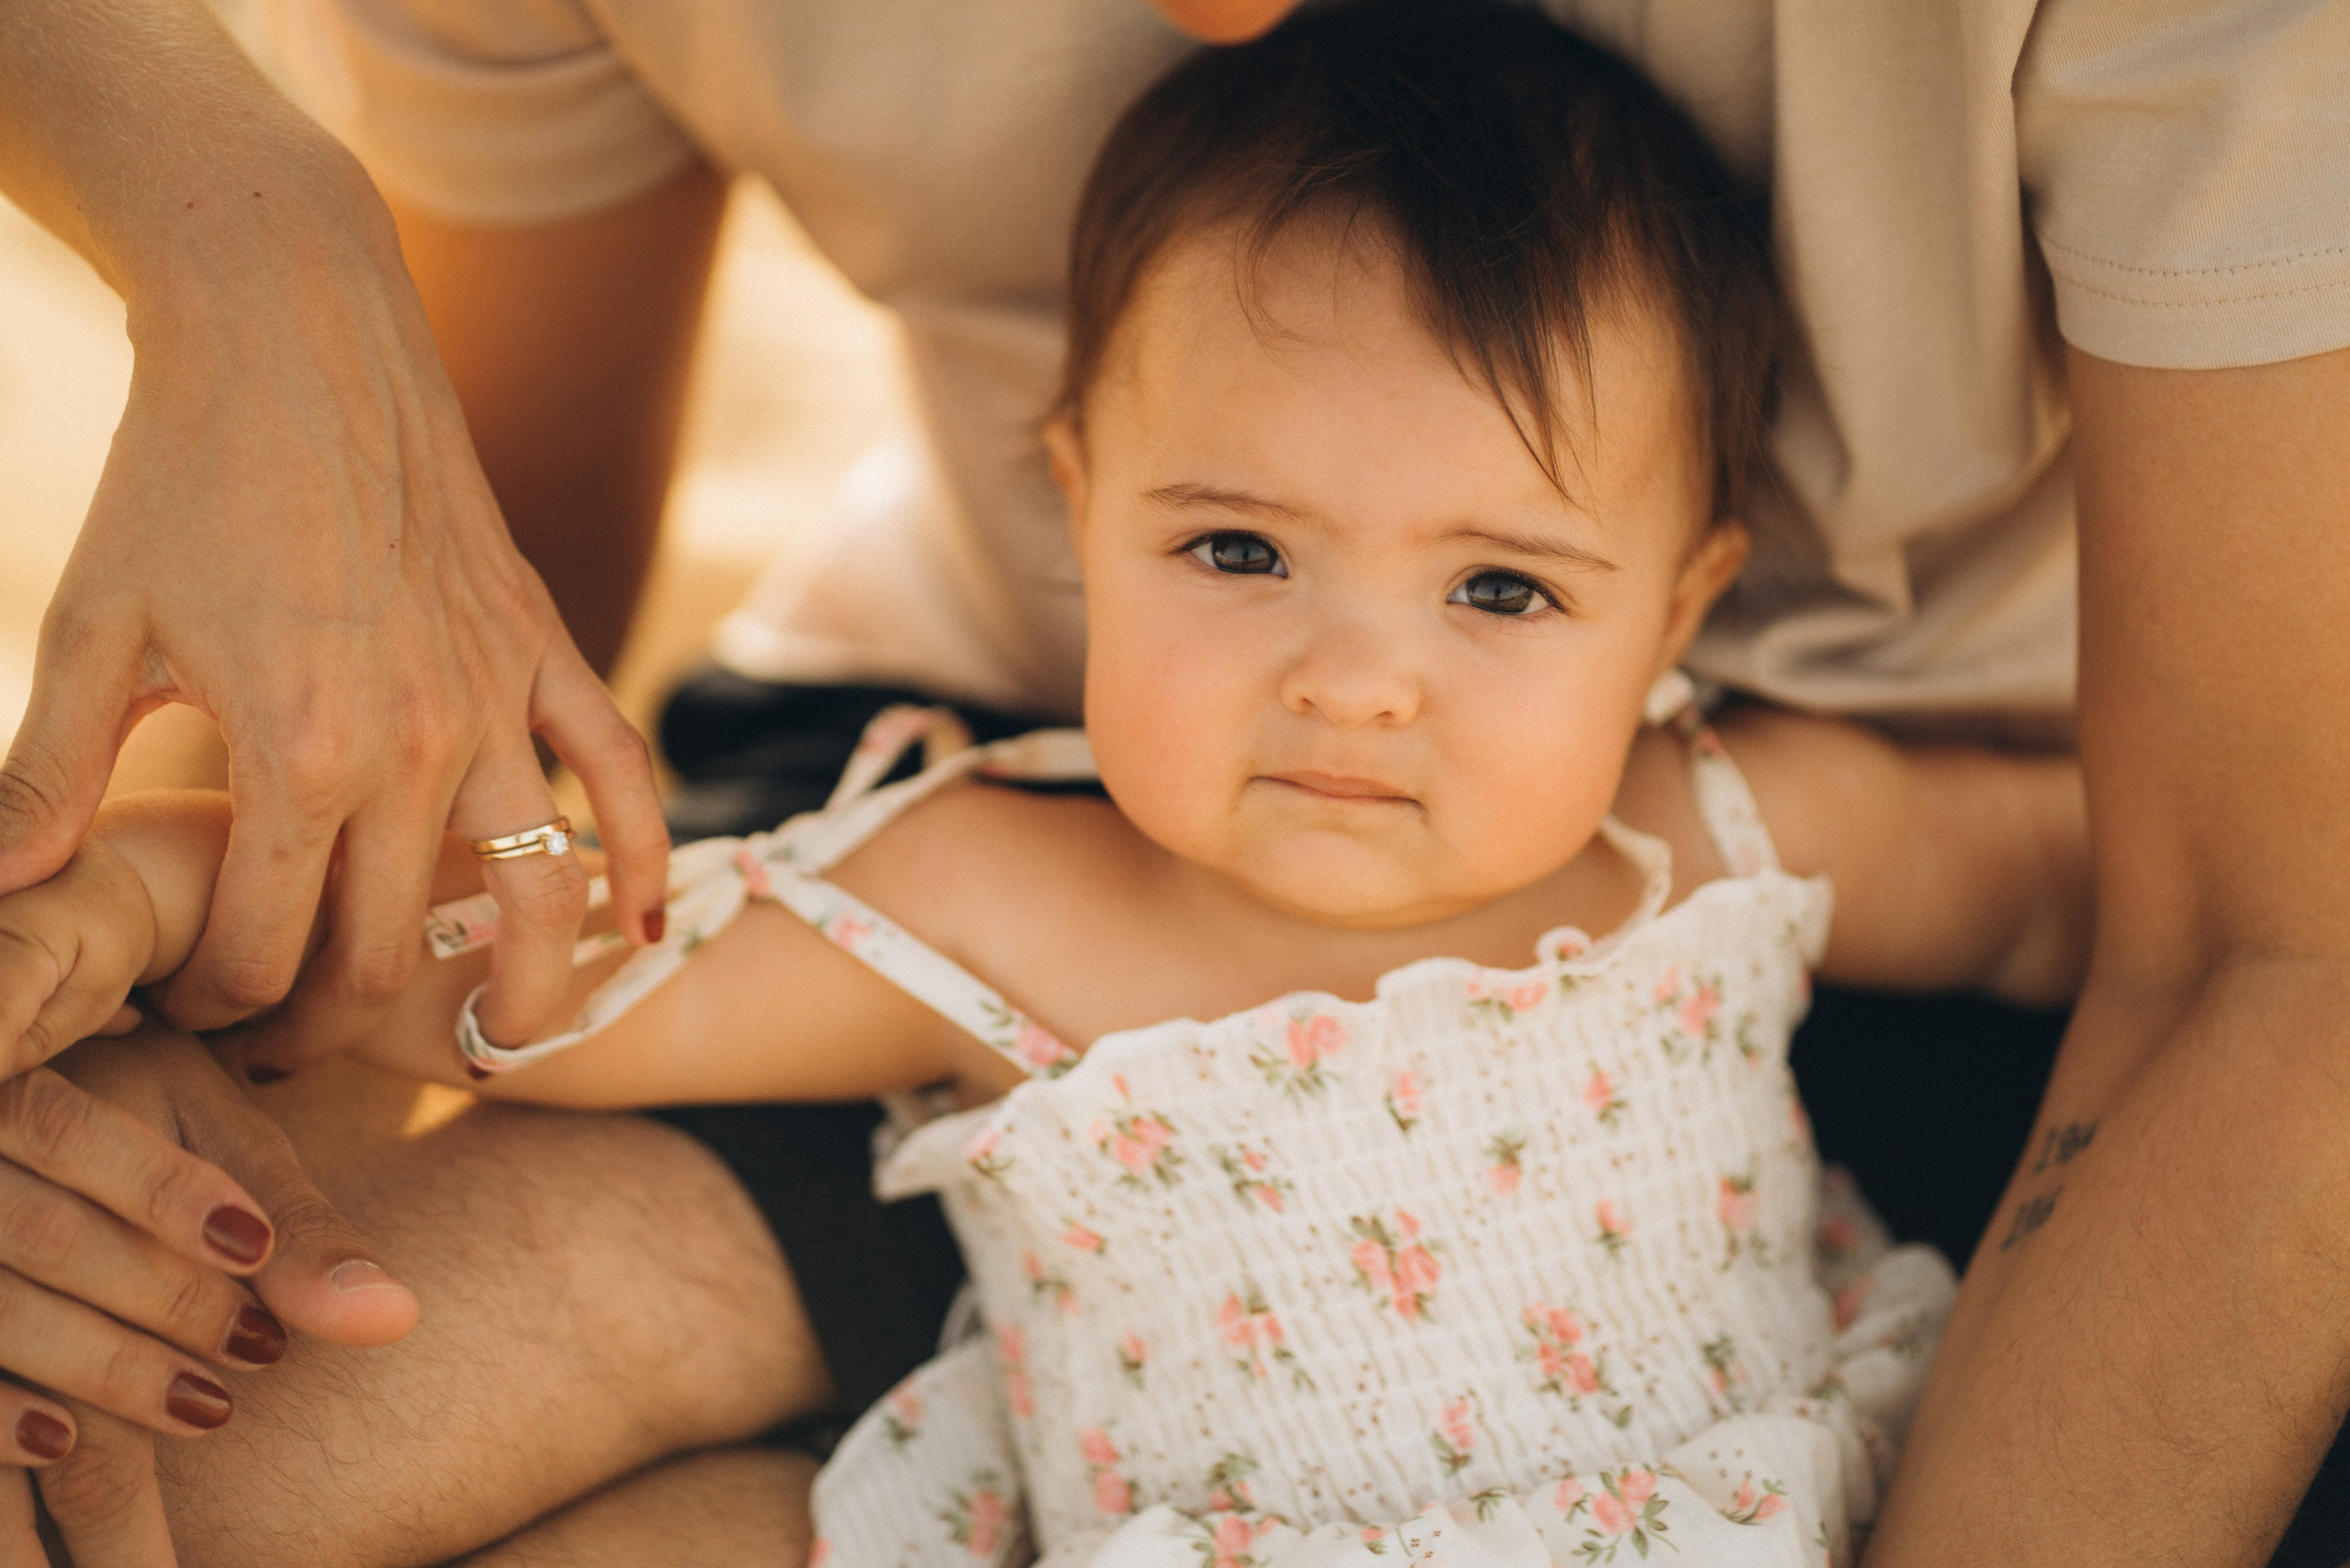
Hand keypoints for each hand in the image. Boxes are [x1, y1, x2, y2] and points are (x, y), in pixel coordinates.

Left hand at [0, 195, 669, 1073]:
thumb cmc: (180, 475)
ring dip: (520, 995)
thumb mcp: (93, 626)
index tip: (188, 1007)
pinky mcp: (541, 649)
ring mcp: (495, 700)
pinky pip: (618, 774)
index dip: (218, 1005)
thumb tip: (0, 894)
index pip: (265, 948)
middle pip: (394, 951)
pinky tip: (639, 929)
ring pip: (535, 896)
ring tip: (499, 1047)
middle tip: (288, 1042)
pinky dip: (638, 859)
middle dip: (333, 1023)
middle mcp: (416, 747)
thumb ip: (49, 773)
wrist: (296, 334)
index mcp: (295, 754)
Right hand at [1, 1029, 418, 1564]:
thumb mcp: (226, 1145)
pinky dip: (2, 1413)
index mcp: (35, 1085)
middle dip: (162, 1298)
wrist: (52, 1121)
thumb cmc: (154, 1136)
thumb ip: (297, 1222)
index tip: (254, 1248)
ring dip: (103, 1368)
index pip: (71, 1130)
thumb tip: (394, 1320)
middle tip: (260, 1348)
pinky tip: (68, 1443)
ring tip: (209, 1407)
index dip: (161, 1190)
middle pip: (42, 1232)